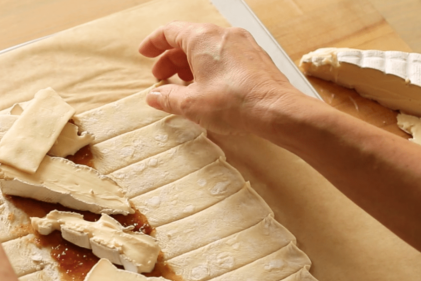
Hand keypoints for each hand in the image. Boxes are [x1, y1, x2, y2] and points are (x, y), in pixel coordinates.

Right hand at [139, 22, 303, 134]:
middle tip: (161, 78)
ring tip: (183, 86)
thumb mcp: (190, 104)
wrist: (276, 110)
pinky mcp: (254, 57)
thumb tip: (154, 96)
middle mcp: (223, 34)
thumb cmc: (233, 103)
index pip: (170, 31)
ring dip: (190, 64)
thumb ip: (167, 98)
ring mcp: (242, 44)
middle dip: (171, 59)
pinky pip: (224, 55)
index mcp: (203, 38)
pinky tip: (207, 87)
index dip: (154, 43)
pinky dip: (209, 67)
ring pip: (208, 48)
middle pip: (189, 40)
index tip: (145, 54)